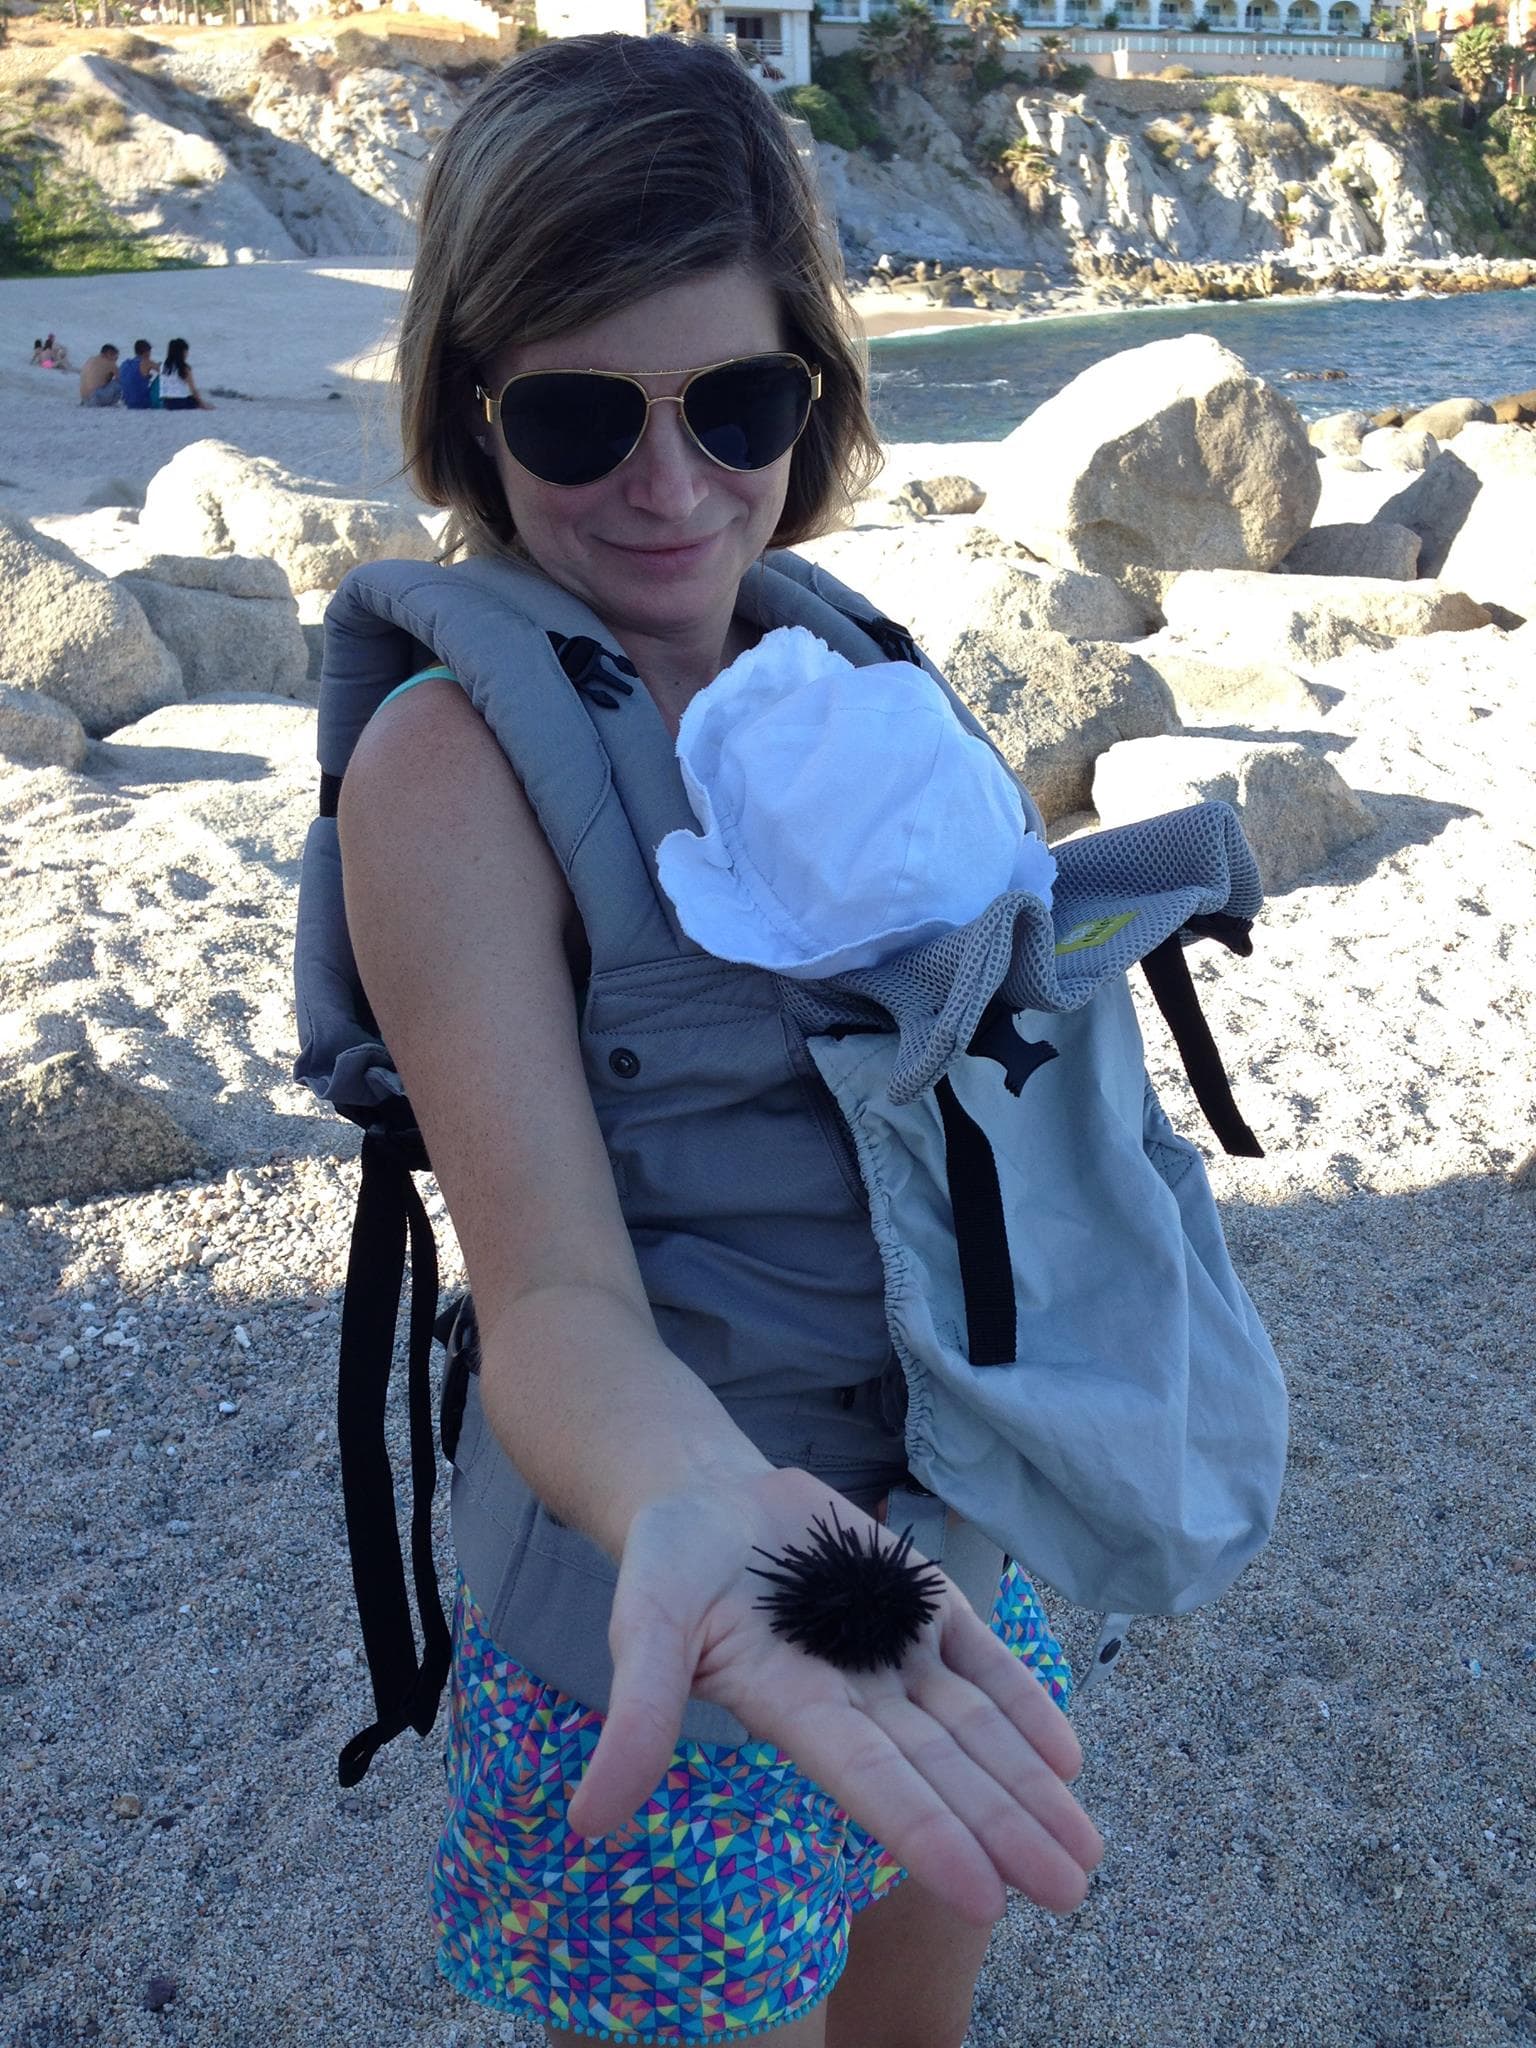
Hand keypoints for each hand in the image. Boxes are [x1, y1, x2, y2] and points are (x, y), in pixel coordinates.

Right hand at [566, 1467, 1102, 1925]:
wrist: (704, 1495)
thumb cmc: (668, 1568)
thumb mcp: (642, 1630)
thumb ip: (635, 1717)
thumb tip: (587, 1822)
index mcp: (795, 1711)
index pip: (870, 1783)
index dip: (926, 1835)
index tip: (985, 1897)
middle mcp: (855, 1696)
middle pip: (942, 1770)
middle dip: (1006, 1829)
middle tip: (1071, 1892)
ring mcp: (892, 1651)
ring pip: (973, 1727)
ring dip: (1028, 1785)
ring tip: (1084, 1849)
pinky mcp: (917, 1602)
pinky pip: (981, 1660)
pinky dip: (1024, 1703)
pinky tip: (1067, 1755)